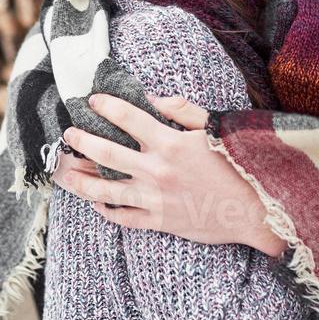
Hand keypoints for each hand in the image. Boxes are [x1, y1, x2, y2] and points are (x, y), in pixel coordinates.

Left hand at [53, 94, 286, 256]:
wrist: (256, 210)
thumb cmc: (238, 165)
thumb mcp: (213, 128)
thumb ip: (181, 110)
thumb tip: (151, 98)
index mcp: (169, 143)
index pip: (127, 118)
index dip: (106, 107)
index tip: (92, 102)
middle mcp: (156, 171)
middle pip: (105, 153)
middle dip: (81, 142)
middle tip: (68, 135)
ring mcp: (154, 199)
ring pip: (105, 189)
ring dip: (79, 179)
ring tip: (62, 172)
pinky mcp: (159, 221)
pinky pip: (122, 217)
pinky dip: (105, 209)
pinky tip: (94, 201)